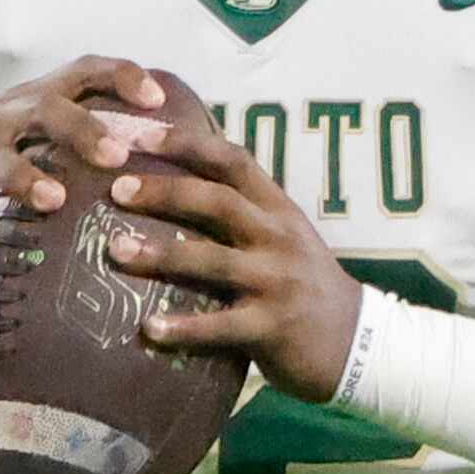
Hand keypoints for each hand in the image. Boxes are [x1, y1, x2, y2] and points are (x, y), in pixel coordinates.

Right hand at [0, 55, 167, 264]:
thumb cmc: (11, 168)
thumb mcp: (50, 147)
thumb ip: (99, 151)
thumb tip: (182, 170)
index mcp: (41, 99)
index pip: (85, 72)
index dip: (122, 78)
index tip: (157, 103)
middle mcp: (6, 113)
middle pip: (46, 107)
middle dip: (83, 128)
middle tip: (117, 155)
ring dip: (24, 175)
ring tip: (54, 200)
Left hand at [103, 125, 362, 403]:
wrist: (359, 341)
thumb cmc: (305, 285)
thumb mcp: (282, 235)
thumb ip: (241, 211)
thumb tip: (172, 184)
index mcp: (278, 208)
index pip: (232, 160)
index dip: (186, 143)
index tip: (139, 133)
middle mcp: (278, 237)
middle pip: (217, 201)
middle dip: (164, 191)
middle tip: (115, 188)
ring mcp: (277, 281)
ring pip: (213, 260)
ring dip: (161, 253)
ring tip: (115, 250)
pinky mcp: (273, 327)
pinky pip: (222, 326)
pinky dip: (184, 327)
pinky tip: (148, 328)